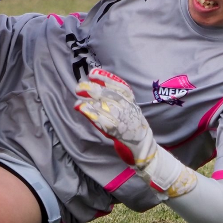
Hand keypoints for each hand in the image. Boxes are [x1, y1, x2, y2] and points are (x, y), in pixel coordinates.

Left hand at [74, 68, 196, 197]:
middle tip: (79, 86)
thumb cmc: (134, 129)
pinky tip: (82, 110)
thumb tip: (101, 89)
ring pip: (104, 106)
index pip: (119, 86)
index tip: (93, 73)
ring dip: (89, 102)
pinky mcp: (118, 131)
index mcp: (132, 102)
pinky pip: (102, 121)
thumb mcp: (130, 110)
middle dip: (93, 89)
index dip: (106, 78)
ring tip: (78, 99)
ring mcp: (124, 119)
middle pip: (109, 94)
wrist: (144, 149)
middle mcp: (129, 109)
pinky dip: (91, 114)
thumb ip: (119, 101)